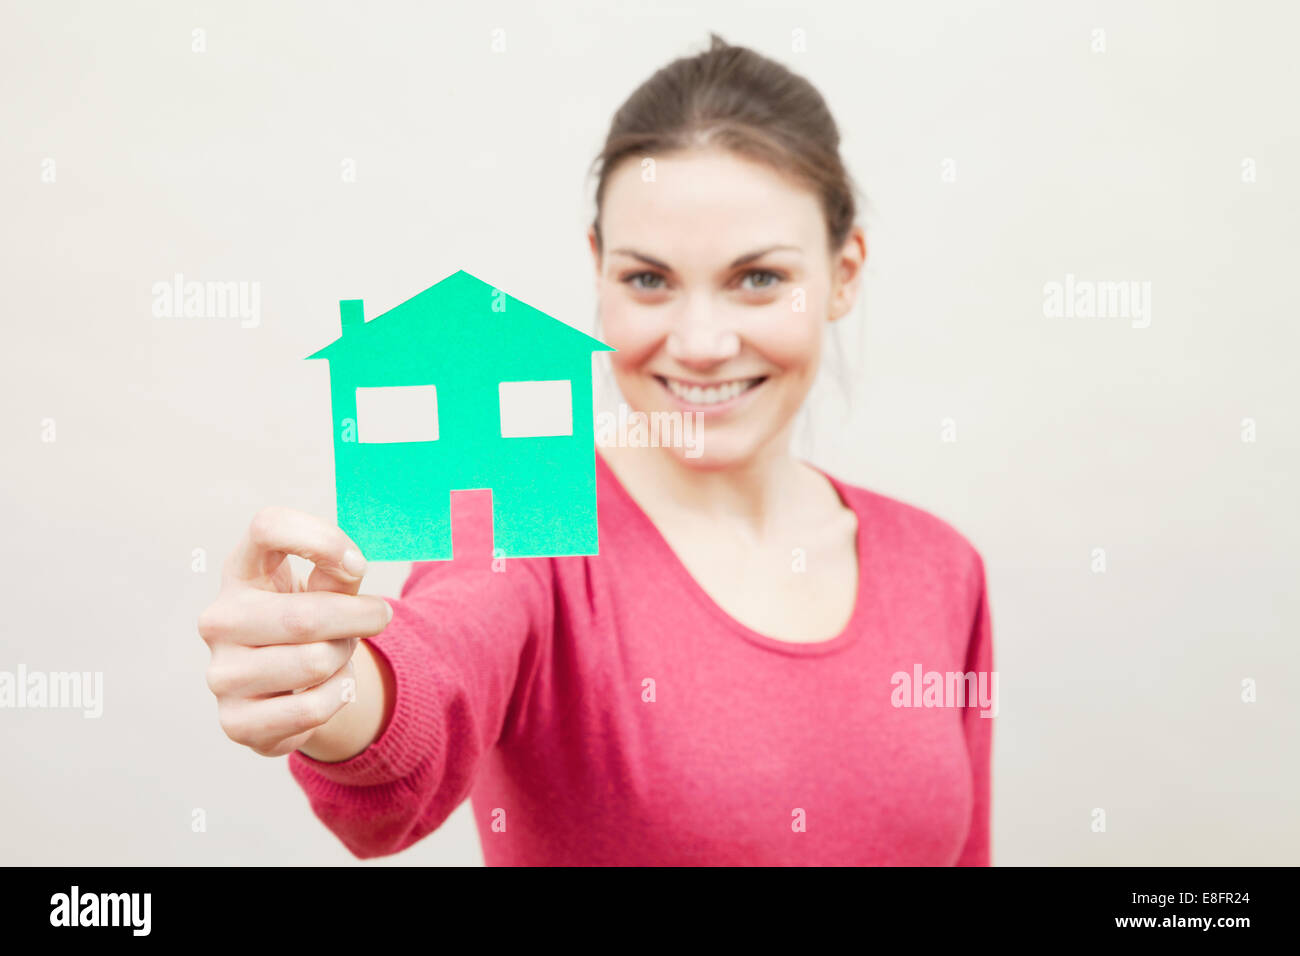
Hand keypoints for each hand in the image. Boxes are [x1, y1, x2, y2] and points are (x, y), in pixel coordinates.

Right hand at [198, 507, 391, 756]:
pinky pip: (311, 708)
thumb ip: (340, 570)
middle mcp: (219, 619)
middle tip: (375, 617)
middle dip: (358, 619)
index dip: (322, 539)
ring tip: (337, 654)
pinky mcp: (235, 721)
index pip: (267, 527)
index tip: (357, 564)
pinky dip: (338, 696)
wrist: (292, 687)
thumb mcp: (328, 587)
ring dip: (344, 658)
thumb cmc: (311, 620)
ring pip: (314, 662)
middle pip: (305, 615)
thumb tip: (350, 566)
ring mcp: (221, 672)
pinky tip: (328, 689)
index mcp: (242, 571)